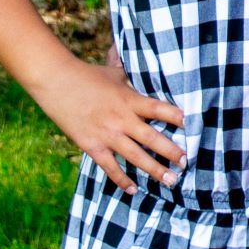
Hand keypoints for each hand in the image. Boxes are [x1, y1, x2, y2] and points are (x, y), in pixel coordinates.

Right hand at [33, 57, 185, 193]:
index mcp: (130, 99)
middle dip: (171, 151)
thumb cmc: (87, 75)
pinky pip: (110, 166)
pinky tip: (133, 189)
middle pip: (152, 138)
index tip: (192, 125)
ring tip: (171, 181)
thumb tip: (142, 59)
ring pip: (135, 156)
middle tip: (186, 162)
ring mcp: (107, 134)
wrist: (56, 82)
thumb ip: (131, 73)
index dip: (176, 117)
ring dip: (154, 170)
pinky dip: (121, 179)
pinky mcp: (92, 145)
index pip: (159, 109)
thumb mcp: (114, 72)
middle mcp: (122, 118)